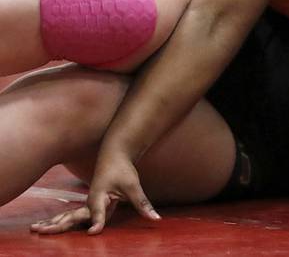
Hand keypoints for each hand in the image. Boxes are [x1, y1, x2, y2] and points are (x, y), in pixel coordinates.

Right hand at [30, 151, 159, 234]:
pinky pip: (73, 216)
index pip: (98, 211)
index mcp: (99, 195)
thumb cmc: (122, 169)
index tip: (95, 232)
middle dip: (58, 224)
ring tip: (36, 229)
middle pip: (73, 216)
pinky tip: (48, 226)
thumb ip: (142, 203)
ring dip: (53, 222)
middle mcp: (90, 200)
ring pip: (69, 216)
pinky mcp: (89, 204)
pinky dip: (60, 220)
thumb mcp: (133, 186)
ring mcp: (88, 203)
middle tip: (42, 231)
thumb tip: (155, 218)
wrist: (114, 153)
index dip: (98, 221)